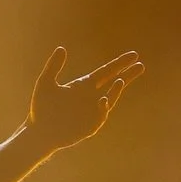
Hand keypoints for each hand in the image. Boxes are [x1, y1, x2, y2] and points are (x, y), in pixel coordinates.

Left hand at [27, 46, 144, 152]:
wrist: (39, 133)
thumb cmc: (40, 109)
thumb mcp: (45, 84)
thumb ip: (53, 67)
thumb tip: (61, 48)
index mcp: (84, 85)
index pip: (107, 71)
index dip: (120, 64)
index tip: (134, 55)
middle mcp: (92, 97)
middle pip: (115, 83)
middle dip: (128, 75)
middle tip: (141, 65)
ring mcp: (93, 111)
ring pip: (110, 98)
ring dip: (116, 90)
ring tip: (120, 81)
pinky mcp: (92, 126)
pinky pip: (101, 115)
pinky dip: (103, 106)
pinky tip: (102, 99)